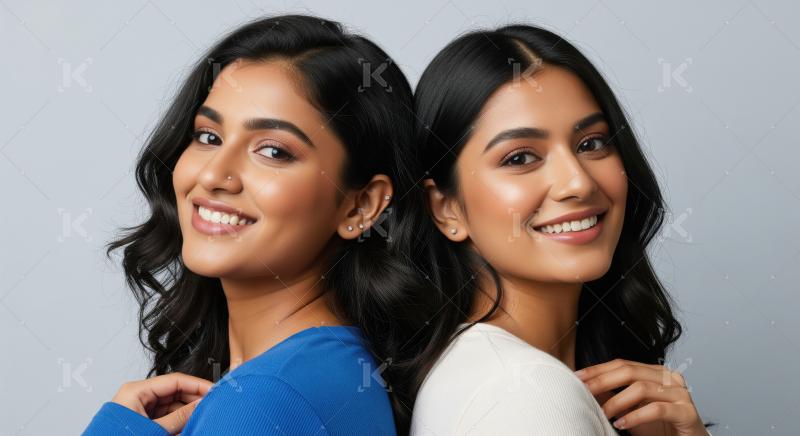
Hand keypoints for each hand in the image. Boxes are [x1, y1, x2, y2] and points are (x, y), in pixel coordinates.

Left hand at [111, 372, 213, 434]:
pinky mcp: (141, 420)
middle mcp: (138, 397)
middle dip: (192, 400)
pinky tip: (187, 426)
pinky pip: (164, 416)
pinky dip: (176, 421)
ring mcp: (139, 409)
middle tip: (210, 406)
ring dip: (185, 412)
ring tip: (199, 418)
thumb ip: (179, 417)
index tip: (213, 390)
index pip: (174, 380)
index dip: (197, 384)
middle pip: (173, 392)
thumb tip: (200, 405)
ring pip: (170, 405)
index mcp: (136, 391)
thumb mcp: (153, 430)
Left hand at [575, 359, 707, 435]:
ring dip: (617, 402)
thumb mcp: (631, 409)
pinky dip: (635, 416)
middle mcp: (670, 377)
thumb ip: (614, 395)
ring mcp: (680, 393)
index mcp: (656, 372)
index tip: (577, 376)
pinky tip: (621, 424)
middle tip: (584, 391)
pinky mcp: (687, 412)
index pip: (622, 364)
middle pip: (630, 372)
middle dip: (603, 381)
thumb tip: (586, 386)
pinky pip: (656, 409)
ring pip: (642, 388)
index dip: (598, 370)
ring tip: (604, 415)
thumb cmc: (659, 427)